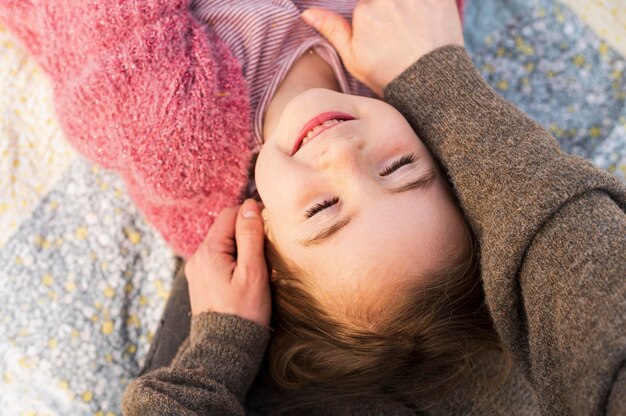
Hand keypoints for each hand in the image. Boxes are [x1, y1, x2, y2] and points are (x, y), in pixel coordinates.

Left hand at [185, 199, 270, 327]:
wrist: (225, 348)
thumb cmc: (244, 312)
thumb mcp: (253, 272)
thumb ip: (250, 237)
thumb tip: (250, 207)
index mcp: (209, 251)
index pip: (230, 214)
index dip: (251, 215)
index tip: (269, 230)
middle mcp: (197, 257)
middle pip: (225, 228)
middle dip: (246, 234)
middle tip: (265, 254)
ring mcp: (196, 269)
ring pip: (223, 244)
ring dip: (240, 249)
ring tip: (256, 269)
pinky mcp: (200, 281)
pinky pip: (218, 259)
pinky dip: (232, 261)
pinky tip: (243, 278)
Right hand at [301, 0, 463, 95]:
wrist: (431, 84)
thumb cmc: (389, 74)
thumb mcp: (354, 58)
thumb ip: (332, 29)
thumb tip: (307, 12)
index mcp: (365, 10)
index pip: (362, 2)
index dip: (368, 10)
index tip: (374, 22)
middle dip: (385, 9)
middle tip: (392, 28)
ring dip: (402, 7)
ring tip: (405, 25)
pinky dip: (425, 4)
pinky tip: (421, 20)